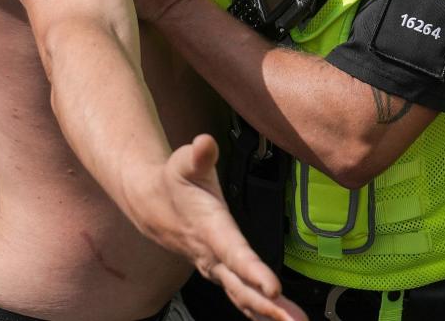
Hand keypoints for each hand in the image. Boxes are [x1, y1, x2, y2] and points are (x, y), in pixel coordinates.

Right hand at [142, 135, 306, 320]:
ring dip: (269, 314)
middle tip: (294, 320)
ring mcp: (215, 268)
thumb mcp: (184, 162)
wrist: (150, 203)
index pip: (234, 253)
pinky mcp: (220, 273)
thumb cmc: (173, 181)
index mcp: (210, 229)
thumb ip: (198, 154)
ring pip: (243, 297)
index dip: (253, 271)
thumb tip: (205, 142)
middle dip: (267, 306)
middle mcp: (212, 256)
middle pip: (241, 286)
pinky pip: (242, 297)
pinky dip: (261, 311)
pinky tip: (282, 319)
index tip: (273, 287)